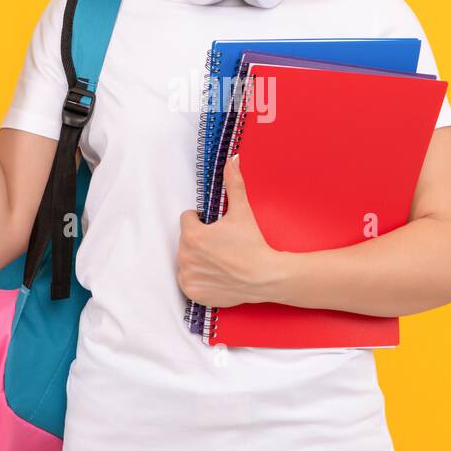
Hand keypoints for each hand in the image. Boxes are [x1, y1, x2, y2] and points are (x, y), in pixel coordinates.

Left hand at [176, 153, 284, 308]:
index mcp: (192, 234)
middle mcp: (185, 255)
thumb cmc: (252, 244)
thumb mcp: (242, 211)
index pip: (188, 219)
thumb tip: (232, 159)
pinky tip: (216, 274)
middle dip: (200, 240)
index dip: (203, 221)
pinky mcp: (192, 291)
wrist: (265, 277)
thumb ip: (234, 183)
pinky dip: (198, 278)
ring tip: (220, 260)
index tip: (217, 228)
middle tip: (222, 245)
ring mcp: (187, 275)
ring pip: (186, 259)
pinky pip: (187, 280)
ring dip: (197, 258)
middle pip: (186, 240)